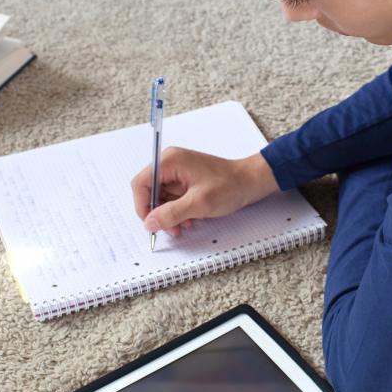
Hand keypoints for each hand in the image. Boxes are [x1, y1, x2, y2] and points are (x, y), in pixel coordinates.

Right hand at [131, 149, 279, 237]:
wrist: (250, 182)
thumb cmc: (230, 185)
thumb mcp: (198, 203)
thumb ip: (171, 213)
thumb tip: (150, 222)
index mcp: (170, 161)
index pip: (141, 183)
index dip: (142, 205)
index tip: (150, 223)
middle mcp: (171, 163)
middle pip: (150, 192)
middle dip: (159, 213)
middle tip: (170, 229)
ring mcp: (178, 172)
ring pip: (161, 198)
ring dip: (169, 215)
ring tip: (183, 226)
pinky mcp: (186, 180)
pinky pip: (173, 198)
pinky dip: (178, 211)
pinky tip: (189, 219)